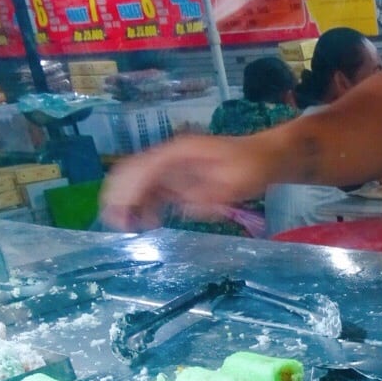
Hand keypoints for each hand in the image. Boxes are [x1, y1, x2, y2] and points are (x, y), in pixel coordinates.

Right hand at [101, 134, 273, 230]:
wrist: (266, 157)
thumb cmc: (252, 166)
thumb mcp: (234, 183)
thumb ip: (208, 196)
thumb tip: (183, 207)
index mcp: (180, 152)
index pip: (145, 169)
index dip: (129, 190)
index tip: (120, 211)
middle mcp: (171, 157)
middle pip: (134, 173)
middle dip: (121, 196)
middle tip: (115, 223)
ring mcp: (174, 168)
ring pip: (142, 184)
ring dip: (131, 204)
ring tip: (126, 228)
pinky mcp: (180, 180)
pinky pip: (156, 192)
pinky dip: (147, 206)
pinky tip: (146, 224)